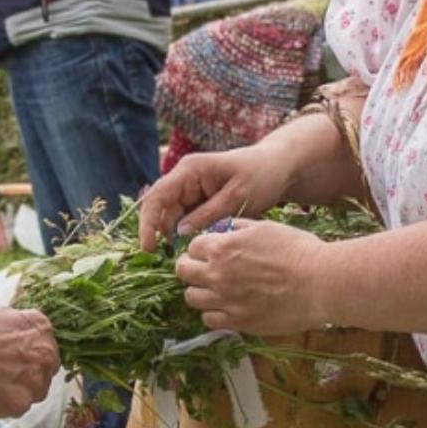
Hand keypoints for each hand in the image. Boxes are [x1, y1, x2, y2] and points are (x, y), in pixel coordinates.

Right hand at [0, 300, 57, 416]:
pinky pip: (17, 408)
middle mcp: (45, 354)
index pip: (44, 345)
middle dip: (28, 373)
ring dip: (18, 390)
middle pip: (44, 369)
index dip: (27, 352)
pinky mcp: (20, 404)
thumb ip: (8, 324)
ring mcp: (35, 380)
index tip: (13, 357)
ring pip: (34, 392)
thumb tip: (3, 330)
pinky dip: (2, 404)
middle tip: (3, 374)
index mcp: (39, 327)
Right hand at [137, 146, 291, 249]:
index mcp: (189, 170)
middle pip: (162, 210)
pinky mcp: (199, 201)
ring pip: (173, 219)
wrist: (279, 167)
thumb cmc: (260, 175)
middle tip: (177, 260)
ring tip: (192, 256)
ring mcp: (191, 190)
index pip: (157, 196)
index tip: (148, 247)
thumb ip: (208, 214)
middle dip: (163, 234)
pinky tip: (199, 248)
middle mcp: (184, 179)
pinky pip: (187, 221)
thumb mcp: (237, 196)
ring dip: (178, 238)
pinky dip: (190, 235)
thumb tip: (178, 234)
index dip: (147, 222)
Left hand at [173, 219, 328, 335]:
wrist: (319, 283)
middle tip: (202, 269)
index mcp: (222, 248)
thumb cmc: (297, 250)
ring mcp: (225, 301)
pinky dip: (213, 313)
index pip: (192, 247)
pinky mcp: (237, 323)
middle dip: (190, 267)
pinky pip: (209, 320)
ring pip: (192, 298)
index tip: (207, 251)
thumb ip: (238, 228)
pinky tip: (226, 306)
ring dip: (199, 291)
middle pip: (184, 272)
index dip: (199, 248)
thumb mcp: (265, 227)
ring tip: (214, 289)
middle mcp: (217, 275)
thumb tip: (223, 230)